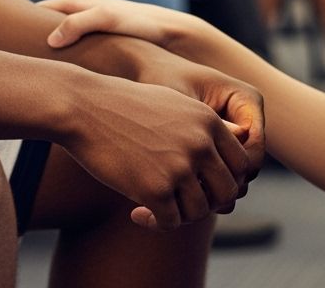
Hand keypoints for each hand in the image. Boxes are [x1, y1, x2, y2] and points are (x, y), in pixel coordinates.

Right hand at [43, 0, 266, 209]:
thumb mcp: (172, 102)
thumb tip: (241, 138)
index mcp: (207, 120)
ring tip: (155, 205)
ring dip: (179, 214)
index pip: (241, 165)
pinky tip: (137, 212)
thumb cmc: (124, 105)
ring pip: (199, 210)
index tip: (200, 184)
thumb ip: (205, 124)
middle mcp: (200, 142)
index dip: (223, 179)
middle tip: (181, 202)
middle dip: (207, 202)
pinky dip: (155, 223)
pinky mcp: (155, 188)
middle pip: (227, 192)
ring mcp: (179, 166)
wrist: (83, 107)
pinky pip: (171, 222)